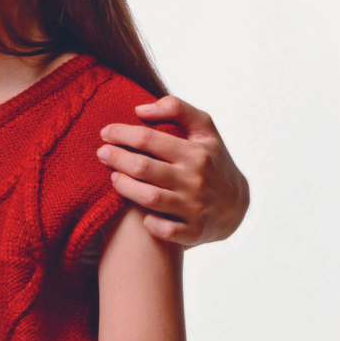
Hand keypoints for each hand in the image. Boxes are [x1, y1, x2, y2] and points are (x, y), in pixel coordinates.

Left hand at [96, 94, 249, 246]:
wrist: (237, 203)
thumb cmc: (211, 161)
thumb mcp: (204, 130)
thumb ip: (177, 109)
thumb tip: (140, 110)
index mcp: (196, 152)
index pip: (149, 139)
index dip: (121, 134)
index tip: (105, 133)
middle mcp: (195, 179)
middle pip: (143, 167)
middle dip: (115, 158)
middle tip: (101, 154)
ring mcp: (195, 206)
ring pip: (148, 197)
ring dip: (124, 187)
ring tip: (113, 177)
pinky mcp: (194, 231)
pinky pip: (164, 230)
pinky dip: (148, 222)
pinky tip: (139, 213)